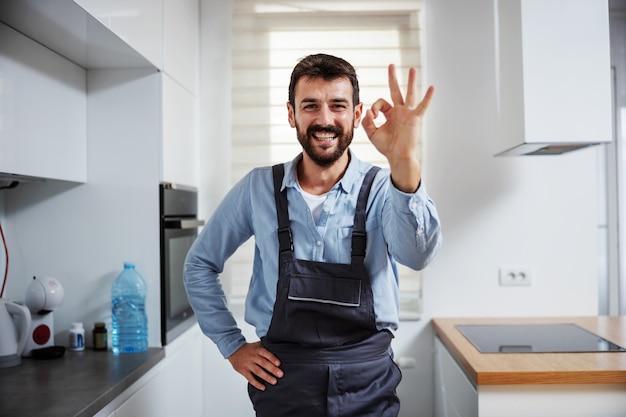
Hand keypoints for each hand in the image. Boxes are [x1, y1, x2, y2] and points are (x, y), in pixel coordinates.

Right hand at [227, 341, 282, 390]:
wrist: (233, 350)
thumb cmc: (248, 348)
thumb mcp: (257, 344)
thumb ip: (266, 347)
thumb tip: (278, 349)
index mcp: (257, 349)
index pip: (266, 353)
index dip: (272, 358)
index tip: (279, 364)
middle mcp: (253, 357)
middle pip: (263, 363)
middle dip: (272, 369)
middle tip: (280, 374)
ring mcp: (248, 364)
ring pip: (258, 371)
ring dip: (266, 377)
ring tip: (274, 381)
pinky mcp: (243, 371)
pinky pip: (250, 378)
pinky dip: (256, 384)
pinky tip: (263, 387)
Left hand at [361, 64, 434, 192]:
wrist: (398, 156)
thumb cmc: (387, 146)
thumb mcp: (372, 134)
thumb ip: (367, 122)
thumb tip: (368, 110)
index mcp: (390, 114)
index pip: (381, 103)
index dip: (375, 107)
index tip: (373, 117)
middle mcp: (399, 111)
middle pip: (396, 90)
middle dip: (392, 78)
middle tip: (390, 65)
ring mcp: (408, 113)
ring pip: (409, 94)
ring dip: (410, 81)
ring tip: (412, 69)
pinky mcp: (415, 118)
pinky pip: (422, 106)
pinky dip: (427, 97)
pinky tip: (432, 87)